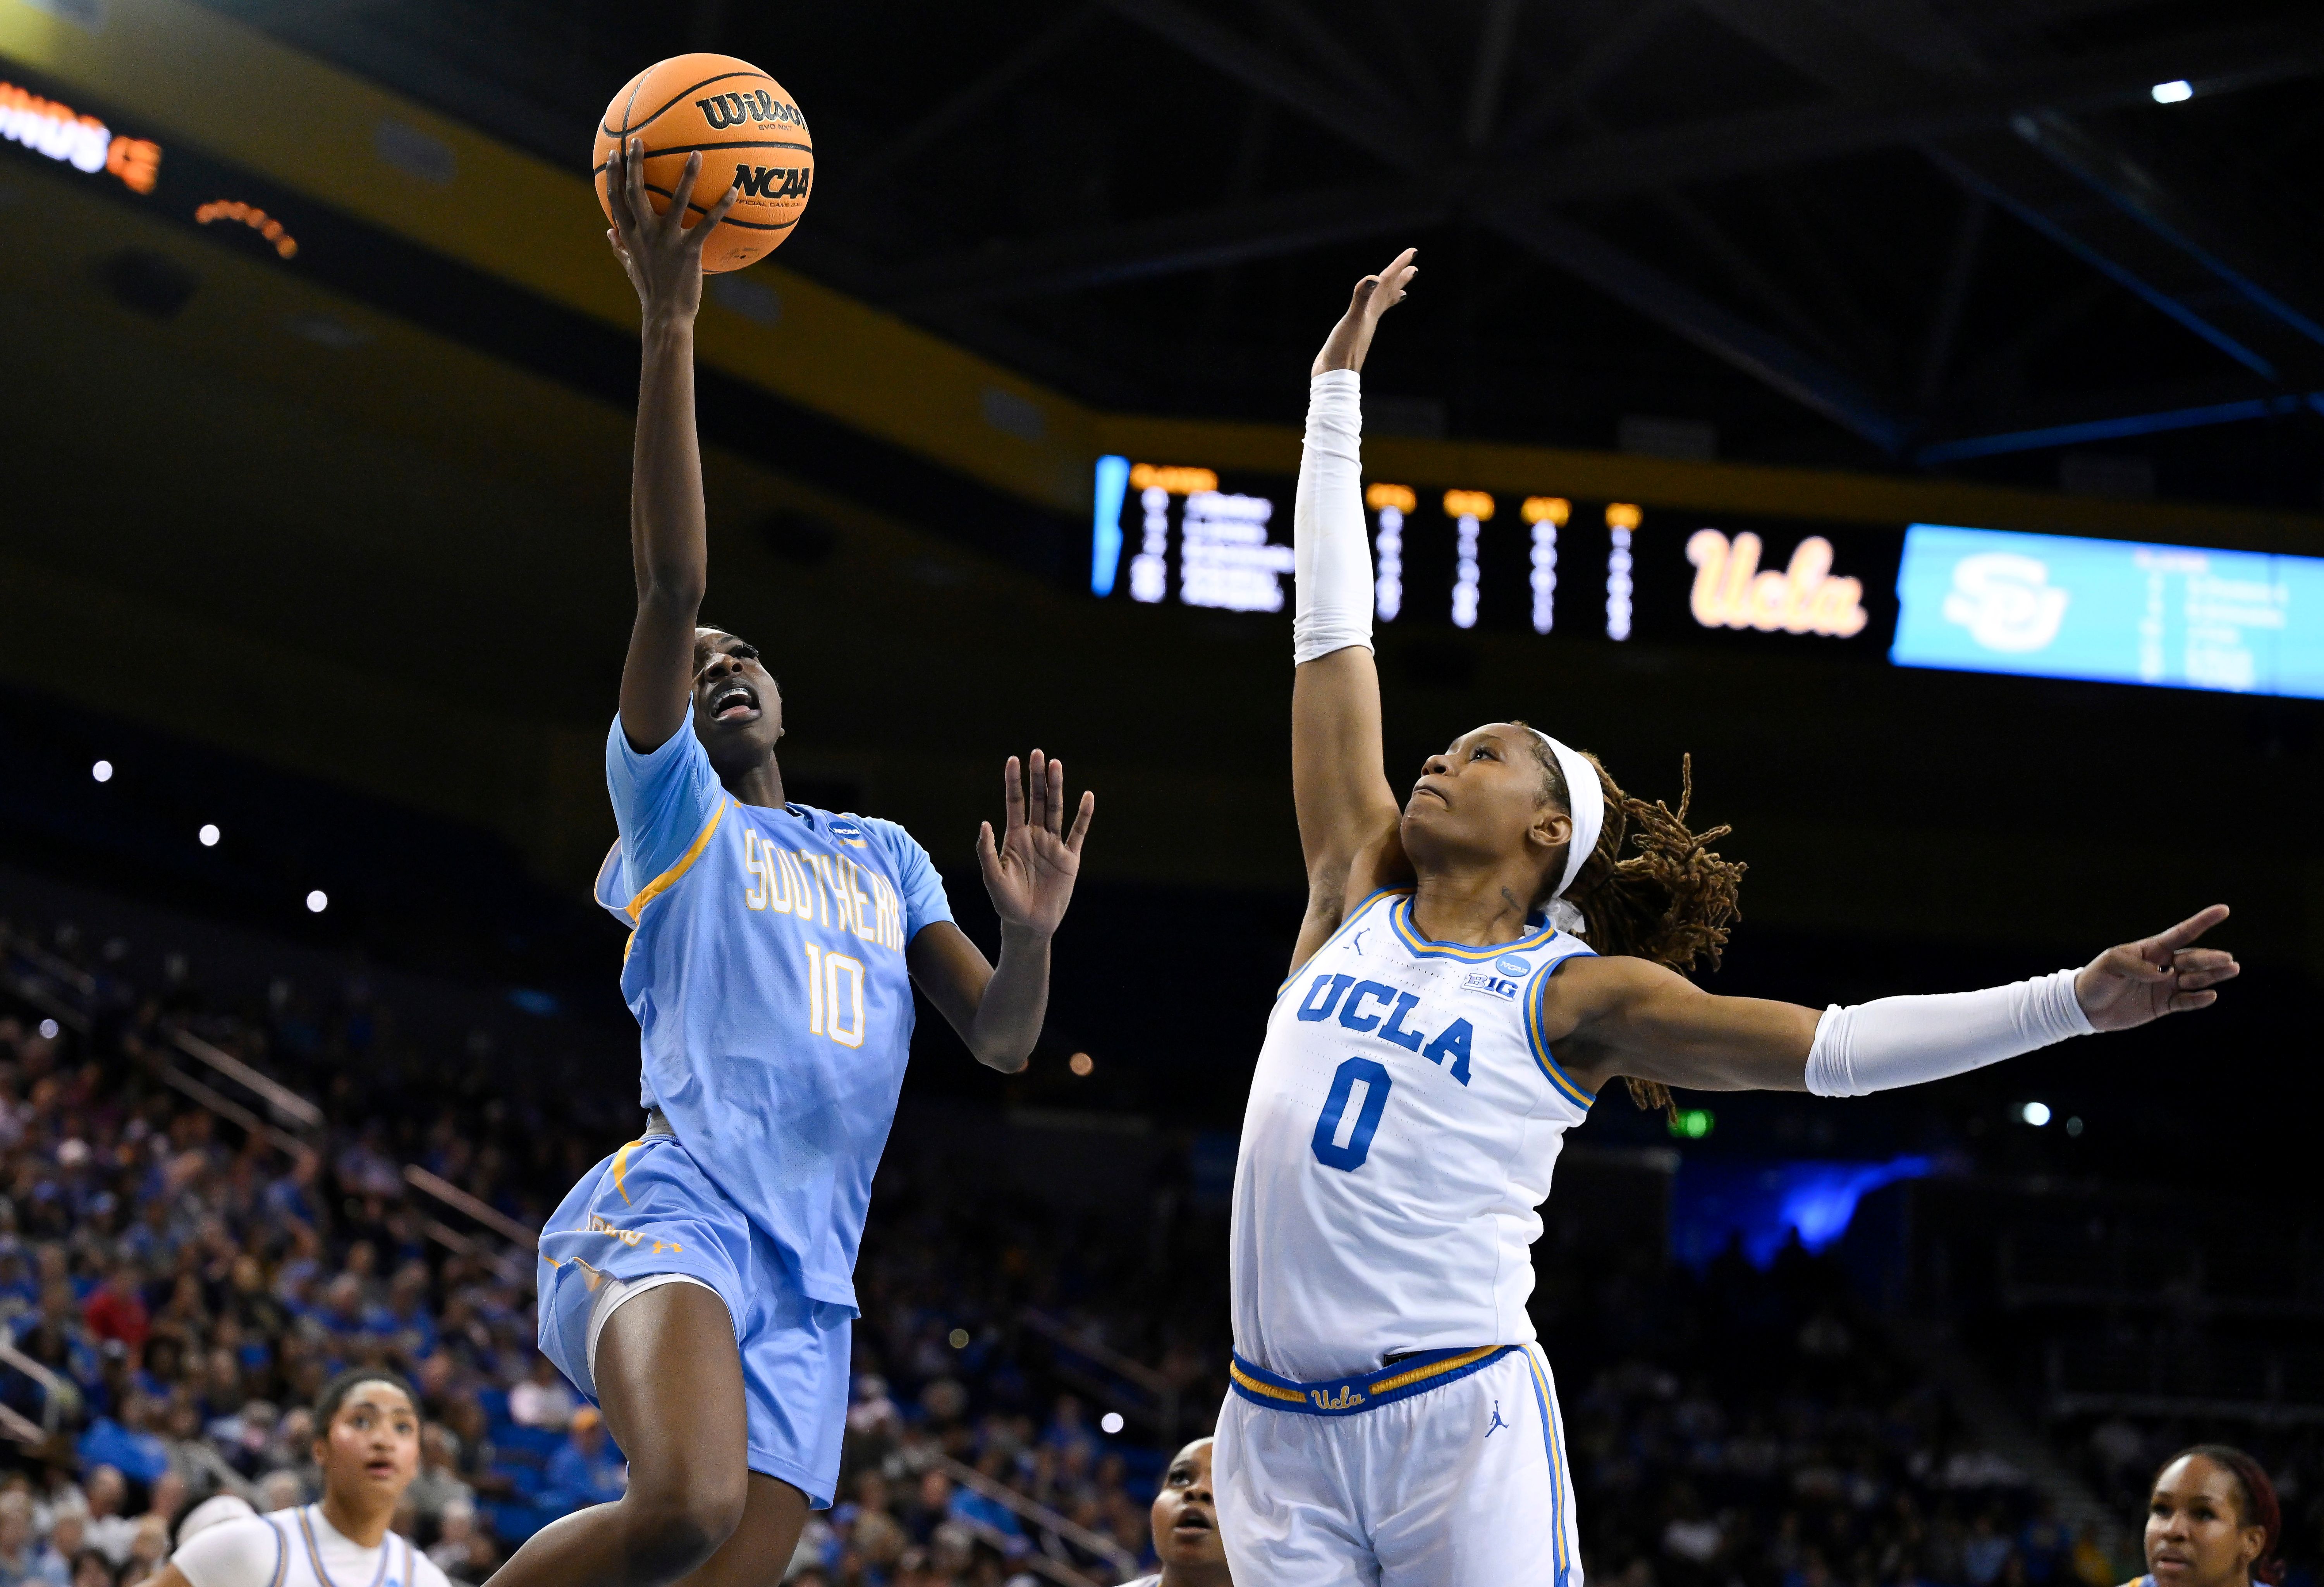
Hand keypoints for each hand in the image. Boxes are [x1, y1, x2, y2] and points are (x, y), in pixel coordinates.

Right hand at [604, 138, 740, 325]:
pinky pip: (707, 224)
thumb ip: (620, 246)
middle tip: (639, 139)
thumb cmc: (650, 290)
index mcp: (629, 235)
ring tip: (696, 153)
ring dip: (686, 175)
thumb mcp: (630, 266)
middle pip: (635, 191)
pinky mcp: (689, 251)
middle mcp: (644, 234)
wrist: (665, 314)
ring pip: (675, 200)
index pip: (615, 198)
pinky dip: (721, 207)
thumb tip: (608, 229)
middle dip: (635, 163)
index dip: (613, 174)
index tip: (614, 152)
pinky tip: (733, 191)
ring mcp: (666, 241)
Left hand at [977, 751, 1094, 937]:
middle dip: (1038, 778)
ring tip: (1056, 765)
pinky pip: (1078, 833)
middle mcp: (1035, 836)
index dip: (1014, 782)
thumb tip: (984, 823)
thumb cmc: (1006, 902)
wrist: (1028, 925)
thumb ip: (987, 851)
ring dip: (1057, 788)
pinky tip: (1087, 796)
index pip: (1015, 803)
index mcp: (1015, 837)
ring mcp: (1053, 846)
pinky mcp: (1070, 859)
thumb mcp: (992, 877)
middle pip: (1038, 800)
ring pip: (1057, 810)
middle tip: (1038, 753)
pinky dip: (1083, 815)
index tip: (1013, 760)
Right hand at [1312, 246, 1417, 375]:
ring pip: (1381, 306)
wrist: (1334, 376)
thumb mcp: (1352, 321)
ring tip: (1400, 290)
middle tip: (1414, 269)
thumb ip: (1361, 299)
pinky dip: (1372, 308)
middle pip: (1390, 294)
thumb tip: (1372, 279)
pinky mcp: (1354, 333)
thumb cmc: (1343, 350)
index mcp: (1372, 311)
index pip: (1387, 283)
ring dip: (1391, 295)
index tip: (1413, 252)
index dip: (1399, 265)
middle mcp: (1371, 317)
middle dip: (1400, 280)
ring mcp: (1364, 326)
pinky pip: (1368, 315)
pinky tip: (1369, 312)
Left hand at [2074, 905, 2237, 1030]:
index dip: (2202, 922)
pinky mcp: (2163, 1005)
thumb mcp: (2111, 963)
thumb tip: (2165, 974)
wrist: (2085, 1006)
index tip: (2223, 910)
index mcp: (2152, 949)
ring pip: (2196, 979)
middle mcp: (2164, 966)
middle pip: (2193, 959)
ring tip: (2231, 969)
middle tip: (2227, 959)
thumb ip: (2137, 966)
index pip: (2182, 933)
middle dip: (2210, 958)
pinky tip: (2211, 995)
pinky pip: (2185, 1001)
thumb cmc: (2097, 978)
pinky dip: (2198, 999)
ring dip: (2213, 975)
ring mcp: (2166, 986)